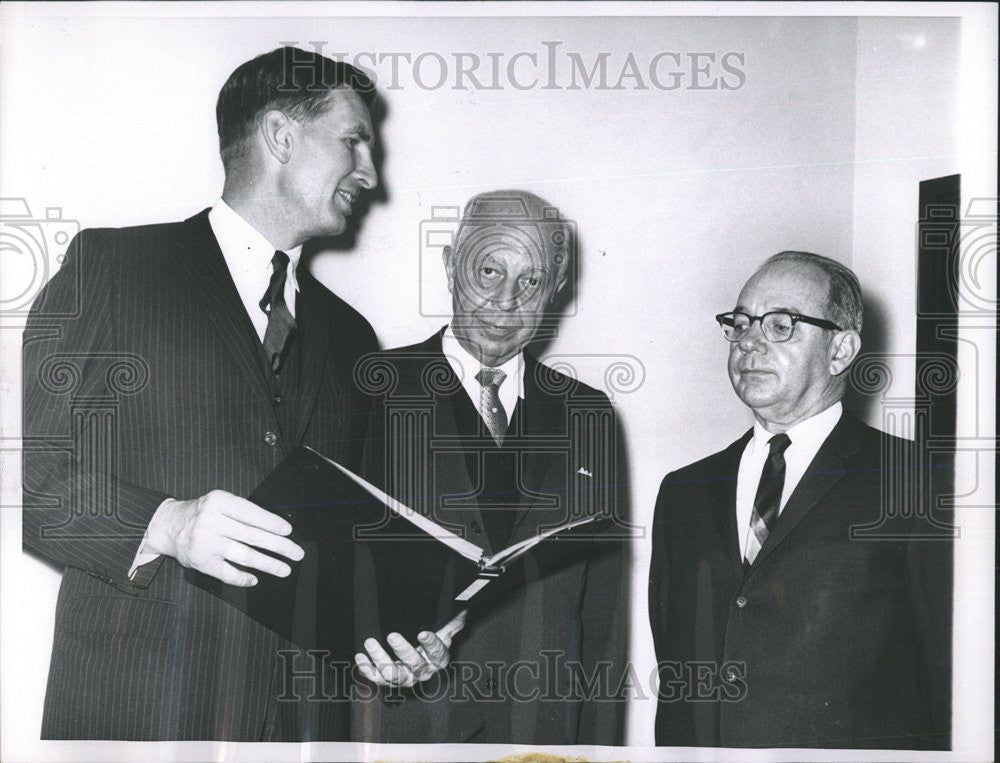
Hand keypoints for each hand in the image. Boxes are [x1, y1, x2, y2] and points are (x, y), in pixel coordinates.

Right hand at [145, 490, 303, 585]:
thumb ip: (243, 512)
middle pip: (252, 536)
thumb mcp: (220, 502)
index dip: (271, 523)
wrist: (168, 525)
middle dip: (279, 546)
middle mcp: (211, 521)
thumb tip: (277, 529)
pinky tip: (255, 579)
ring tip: (284, 569)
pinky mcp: (200, 561)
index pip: (250, 513)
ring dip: (268, 564)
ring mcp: (205, 543)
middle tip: (296, 553)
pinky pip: (227, 573)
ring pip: (244, 556)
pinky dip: (243, 578)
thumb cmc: (203, 513)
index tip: (288, 531)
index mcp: (219, 502)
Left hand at [355, 609, 466, 687]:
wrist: (420, 652)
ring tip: (370, 643)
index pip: (437, 652)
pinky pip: (377, 679)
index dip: (430, 644)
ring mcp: (405, 677)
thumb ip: (453, 619)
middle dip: (403, 650)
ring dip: (381, 660)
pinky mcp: (389, 680)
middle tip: (392, 635)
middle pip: (414, 665)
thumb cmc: (433, 635)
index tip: (422, 633)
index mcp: (438, 658)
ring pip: (394, 675)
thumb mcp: (446, 626)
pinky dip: (367, 670)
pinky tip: (360, 657)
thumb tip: (461, 608)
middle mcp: (423, 671)